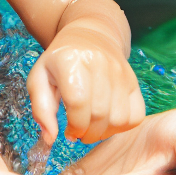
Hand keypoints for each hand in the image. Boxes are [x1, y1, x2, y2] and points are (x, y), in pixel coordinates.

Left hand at [27, 25, 144, 144]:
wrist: (90, 36)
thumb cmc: (60, 61)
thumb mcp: (39, 79)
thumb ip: (41, 109)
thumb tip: (50, 139)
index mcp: (70, 61)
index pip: (78, 103)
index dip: (74, 125)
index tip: (68, 131)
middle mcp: (98, 63)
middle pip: (100, 114)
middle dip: (88, 133)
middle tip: (79, 133)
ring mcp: (120, 71)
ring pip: (119, 118)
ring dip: (105, 132)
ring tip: (93, 128)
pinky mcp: (133, 79)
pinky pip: (136, 115)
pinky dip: (123, 126)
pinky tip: (108, 122)